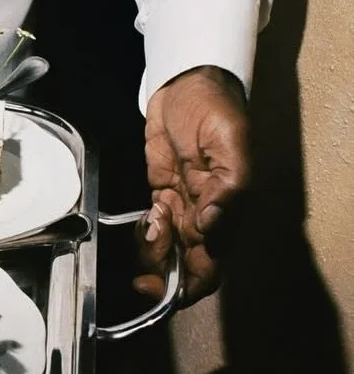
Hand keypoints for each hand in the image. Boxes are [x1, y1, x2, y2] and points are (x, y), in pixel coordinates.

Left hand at [138, 65, 249, 305]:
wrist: (188, 83)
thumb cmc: (216, 109)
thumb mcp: (230, 143)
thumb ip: (227, 188)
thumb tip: (211, 226)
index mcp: (228, 211)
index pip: (211, 267)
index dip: (188, 287)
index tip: (161, 290)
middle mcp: (206, 216)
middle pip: (184, 265)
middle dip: (161, 272)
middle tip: (143, 259)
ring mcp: (183, 205)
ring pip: (166, 249)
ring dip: (151, 249)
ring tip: (149, 222)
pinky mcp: (163, 191)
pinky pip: (153, 226)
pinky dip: (144, 231)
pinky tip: (145, 217)